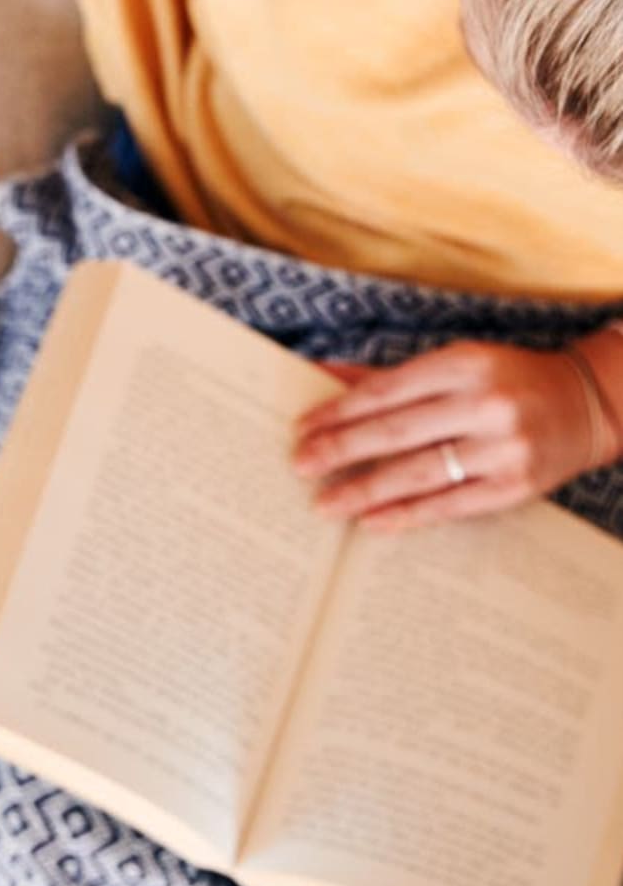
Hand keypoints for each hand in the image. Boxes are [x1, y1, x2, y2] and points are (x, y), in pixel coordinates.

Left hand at [290, 340, 603, 531]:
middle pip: (396, 432)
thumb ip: (390, 376)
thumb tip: (323, 375)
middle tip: (299, 466)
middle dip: (340, 450)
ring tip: (325, 503)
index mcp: (465, 364)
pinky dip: (406, 514)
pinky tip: (371, 521)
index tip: (303, 428)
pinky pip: (449, 505)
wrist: (586, 405)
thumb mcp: (455, 364)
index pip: (386, 391)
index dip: (339, 411)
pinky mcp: (515, 488)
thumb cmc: (505, 381)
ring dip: (364, 489)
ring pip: (418, 473)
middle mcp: (484, 404)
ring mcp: (502, 449)